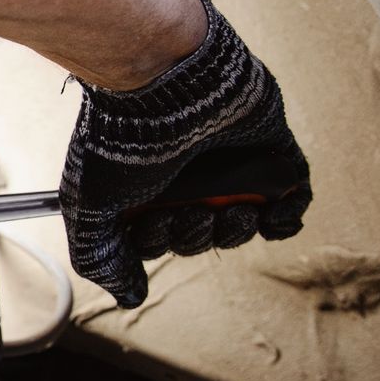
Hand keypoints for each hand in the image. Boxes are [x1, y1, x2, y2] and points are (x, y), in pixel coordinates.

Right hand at [61, 0, 310, 307]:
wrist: (169, 85)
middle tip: (189, 212)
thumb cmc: (124, 141)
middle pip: (200, 235)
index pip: (160, 237)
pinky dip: (285, 219)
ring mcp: (230, 165)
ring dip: (236, 230)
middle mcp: (187, 177)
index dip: (161, 242)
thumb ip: (101, 257)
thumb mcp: (90, 206)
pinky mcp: (270, 151)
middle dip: (196, 236)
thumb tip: (131, 295)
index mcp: (145, 188)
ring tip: (228, 208)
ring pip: (241, 225)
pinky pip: (290, 201)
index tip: (154, 223)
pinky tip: (271, 216)